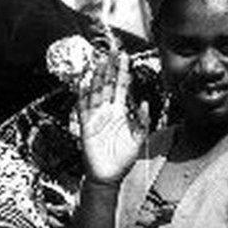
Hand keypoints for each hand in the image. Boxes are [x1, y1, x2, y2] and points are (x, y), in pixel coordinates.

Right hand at [78, 52, 148, 185]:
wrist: (108, 176)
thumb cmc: (123, 159)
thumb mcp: (138, 138)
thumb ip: (142, 121)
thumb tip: (145, 103)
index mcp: (120, 112)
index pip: (121, 87)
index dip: (122, 72)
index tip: (124, 57)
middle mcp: (107, 111)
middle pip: (107, 84)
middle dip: (110, 68)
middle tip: (112, 51)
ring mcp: (96, 117)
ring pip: (96, 92)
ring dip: (98, 77)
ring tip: (101, 62)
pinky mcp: (86, 126)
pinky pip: (83, 108)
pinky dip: (83, 95)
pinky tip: (84, 83)